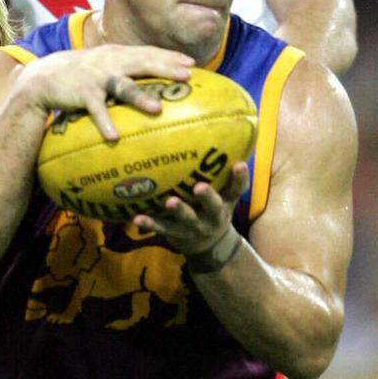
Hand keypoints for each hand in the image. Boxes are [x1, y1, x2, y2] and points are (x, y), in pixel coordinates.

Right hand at [20, 44, 194, 139]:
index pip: (148, 52)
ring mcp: (97, 77)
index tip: (192, 64)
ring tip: (157, 109)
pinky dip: (105, 122)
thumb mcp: (105, 66)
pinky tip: (114, 136)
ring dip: (140, 97)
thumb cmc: (82, 75)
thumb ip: (127, 70)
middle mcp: (110, 62)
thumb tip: (155, 83)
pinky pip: (96, 110)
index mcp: (118, 55)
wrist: (43, 78)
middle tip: (186, 77)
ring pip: (122, 86)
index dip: (170, 57)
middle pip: (142, 63)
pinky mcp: (82, 93)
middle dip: (165, 68)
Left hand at [133, 161, 249, 255]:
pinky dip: (149, 224)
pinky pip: (162, 228)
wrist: (208, 244)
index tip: (239, 164)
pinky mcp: (175, 233)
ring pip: (187, 219)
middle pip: (214, 206)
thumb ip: (222, 171)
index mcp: (226, 201)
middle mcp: (213, 215)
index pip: (237, 188)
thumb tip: (219, 134)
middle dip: (207, 197)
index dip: (240, 177)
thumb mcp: (224, 193)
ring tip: (170, 202)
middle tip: (199, 187)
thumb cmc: (213, 207)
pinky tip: (137, 218)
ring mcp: (195, 226)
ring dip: (179, 210)